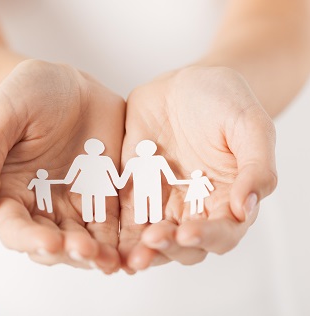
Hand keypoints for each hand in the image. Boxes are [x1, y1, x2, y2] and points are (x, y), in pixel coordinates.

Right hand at [0, 60, 124, 273]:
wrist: (68, 85)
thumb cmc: (27, 95)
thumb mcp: (0, 116)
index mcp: (11, 193)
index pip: (15, 228)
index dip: (30, 240)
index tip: (49, 243)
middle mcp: (44, 206)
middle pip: (54, 242)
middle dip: (70, 251)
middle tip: (87, 251)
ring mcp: (77, 203)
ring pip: (87, 239)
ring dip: (99, 254)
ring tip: (114, 260)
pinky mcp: (106, 196)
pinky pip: (116, 223)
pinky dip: (124, 238)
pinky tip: (135, 246)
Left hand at [119, 66, 276, 272]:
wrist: (186, 84)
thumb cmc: (225, 101)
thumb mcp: (250, 126)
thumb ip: (256, 167)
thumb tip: (246, 209)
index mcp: (227, 198)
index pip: (223, 232)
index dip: (207, 237)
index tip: (188, 232)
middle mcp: (194, 206)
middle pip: (183, 245)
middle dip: (168, 248)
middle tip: (152, 241)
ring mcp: (163, 199)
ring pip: (152, 237)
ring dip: (141, 250)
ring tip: (128, 256)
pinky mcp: (135, 188)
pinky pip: (125, 214)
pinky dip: (118, 232)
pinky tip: (106, 241)